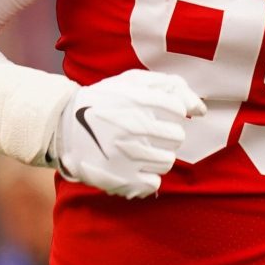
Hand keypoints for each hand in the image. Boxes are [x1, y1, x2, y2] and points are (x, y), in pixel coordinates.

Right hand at [52, 70, 205, 197]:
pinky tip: (134, 165)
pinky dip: (147, 176)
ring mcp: (127, 154)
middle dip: (166, 134)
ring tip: (140, 148)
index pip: (178, 109)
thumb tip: (201, 109)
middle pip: (176, 137)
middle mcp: (134, 126)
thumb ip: (171, 86)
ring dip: (158, 154)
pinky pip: (154, 182)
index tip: (157, 112)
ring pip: (167, 161)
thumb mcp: (133, 81)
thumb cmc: (106, 100)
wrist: (64, 126)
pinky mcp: (120, 178)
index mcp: (138, 100)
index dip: (171, 111)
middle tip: (149, 132)